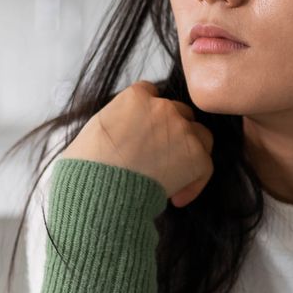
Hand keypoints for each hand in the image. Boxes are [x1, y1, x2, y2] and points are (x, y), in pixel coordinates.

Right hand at [62, 79, 214, 207]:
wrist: (101, 191)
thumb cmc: (87, 167)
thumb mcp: (96, 129)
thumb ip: (119, 120)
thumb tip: (126, 132)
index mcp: (135, 97)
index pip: (151, 95)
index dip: (148, 118)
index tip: (143, 137)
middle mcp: (162, 107)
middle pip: (178, 113)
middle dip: (171, 133)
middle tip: (160, 158)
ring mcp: (182, 130)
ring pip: (199, 134)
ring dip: (190, 152)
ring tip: (175, 174)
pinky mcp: (196, 155)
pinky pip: (205, 166)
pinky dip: (194, 182)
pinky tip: (176, 197)